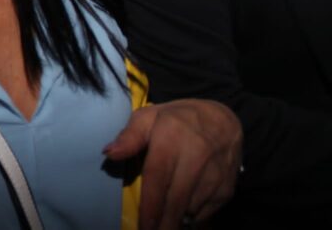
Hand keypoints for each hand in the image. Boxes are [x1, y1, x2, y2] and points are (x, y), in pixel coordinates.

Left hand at [105, 99, 241, 229]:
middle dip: (163, 223)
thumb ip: (129, 136)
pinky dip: (192, 217)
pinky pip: (206, 212)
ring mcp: (214, 175)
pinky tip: (181, 216)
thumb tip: (109, 153)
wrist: (222, 120)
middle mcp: (196, 159)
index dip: (150, 206)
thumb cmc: (177, 120)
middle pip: (176, 200)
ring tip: (163, 225)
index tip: (144, 226)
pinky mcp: (227, 188)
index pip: (158, 179)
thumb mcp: (149, 117)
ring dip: (176, 220)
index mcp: (171, 140)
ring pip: (191, 209)